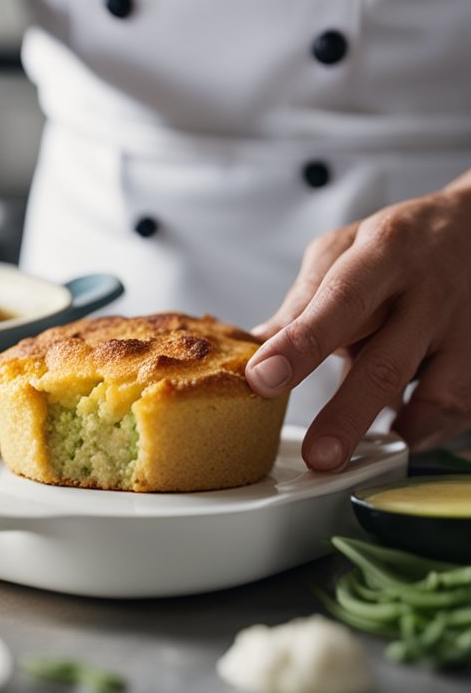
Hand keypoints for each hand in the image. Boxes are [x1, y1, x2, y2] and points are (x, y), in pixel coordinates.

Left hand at [245, 177, 470, 469]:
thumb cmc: (399, 245)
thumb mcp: (346, 250)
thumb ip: (305, 300)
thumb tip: (255, 347)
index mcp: (384, 255)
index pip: (338, 302)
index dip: (301, 344)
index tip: (262, 379)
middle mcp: (431, 293)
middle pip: (388, 363)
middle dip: (348, 415)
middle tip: (318, 457)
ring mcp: (468, 328)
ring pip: (441, 394)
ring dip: (401, 432)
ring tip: (365, 458)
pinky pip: (464, 405)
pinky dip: (432, 429)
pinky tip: (404, 437)